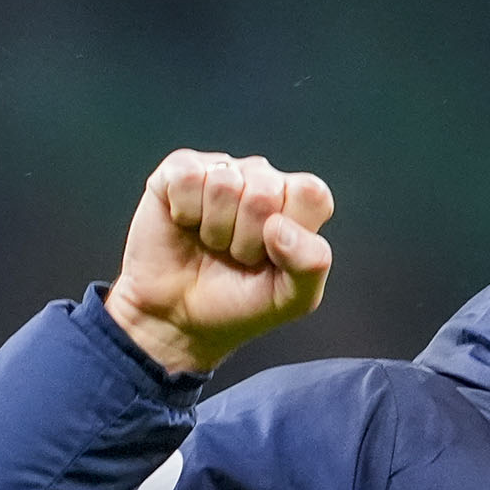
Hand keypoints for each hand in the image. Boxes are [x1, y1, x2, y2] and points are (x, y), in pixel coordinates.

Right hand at [105, 150, 334, 372]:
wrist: (180, 319)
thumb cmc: (240, 303)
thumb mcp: (292, 298)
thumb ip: (311, 263)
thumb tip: (278, 226)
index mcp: (297, 203)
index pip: (310, 192)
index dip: (290, 230)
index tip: (274, 256)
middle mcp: (262, 179)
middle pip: (265, 191)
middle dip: (247, 238)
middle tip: (237, 255)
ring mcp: (221, 171)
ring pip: (224, 183)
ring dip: (215, 229)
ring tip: (212, 243)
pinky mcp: (179, 170)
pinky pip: (186, 177)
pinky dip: (184, 212)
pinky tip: (186, 224)